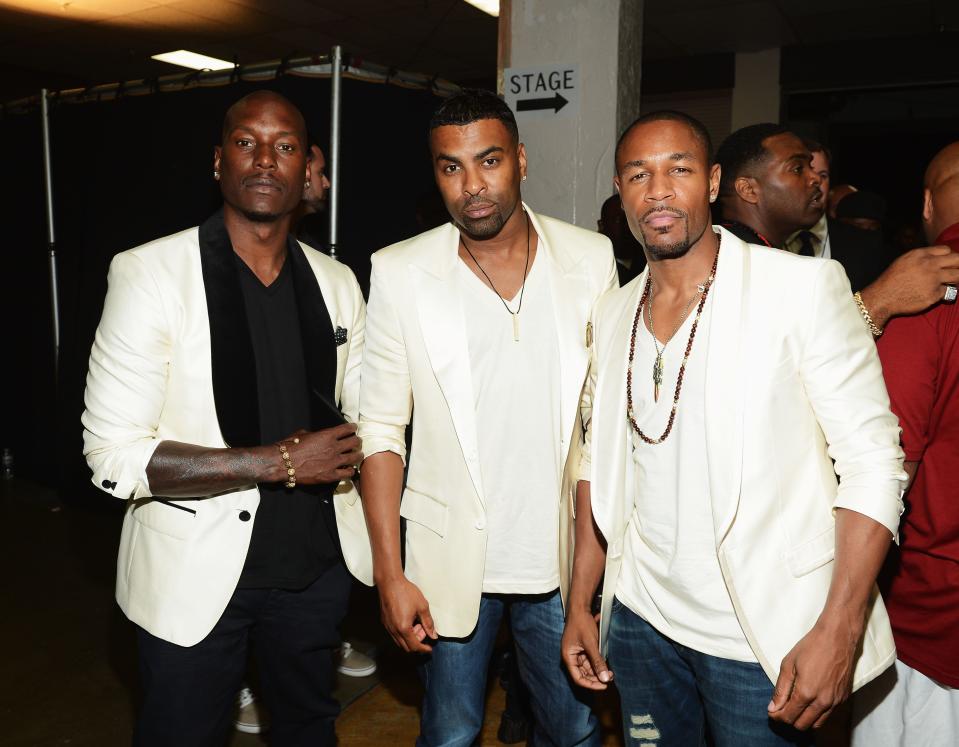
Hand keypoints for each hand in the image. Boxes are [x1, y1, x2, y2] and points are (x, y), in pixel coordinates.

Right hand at [278, 423, 362, 484]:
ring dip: (358, 455)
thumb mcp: (303, 434)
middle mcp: (333, 447)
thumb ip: (316, 434)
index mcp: (327, 435)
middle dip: (357, 441)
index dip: (353, 427)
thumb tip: (318, 436)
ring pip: (355, 457)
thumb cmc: (290, 448)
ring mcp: (334, 462)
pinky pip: (348, 473)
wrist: (283, 463)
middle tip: (357, 442)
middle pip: (355, 442)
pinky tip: (349, 469)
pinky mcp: (331, 475)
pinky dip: (351, 471)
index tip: (354, 428)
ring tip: (358, 455)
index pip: (347, 428)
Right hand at [377, 575, 435, 652]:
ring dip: (410, 638)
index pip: (414, 647)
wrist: (390, 582)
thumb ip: (428, 623)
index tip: (429, 648)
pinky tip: (408, 620)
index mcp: (404, 628)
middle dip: (417, 643)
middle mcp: (394, 630)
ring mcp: (388, 627)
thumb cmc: (406, 592)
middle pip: (406, 647)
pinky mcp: (385, 622)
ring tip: (416, 623)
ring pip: (399, 642)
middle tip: (423, 629)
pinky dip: (403, 633)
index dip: (423, 649)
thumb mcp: (422, 607)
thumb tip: (433, 635)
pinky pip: (394, 634)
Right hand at [561, 607, 612, 689]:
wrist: (580, 608)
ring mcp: (577, 652)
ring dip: (598, 670)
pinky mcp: (582, 648)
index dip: (591, 684)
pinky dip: (598, 662)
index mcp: (568, 657)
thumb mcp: (591, 644)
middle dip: (596, 677)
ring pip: (588, 667)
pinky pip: (590, 659)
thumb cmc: (582, 624)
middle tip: (610, 677)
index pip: (578, 678)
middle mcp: (571, 657)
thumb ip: (597, 661)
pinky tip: (606, 662)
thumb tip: (605, 678)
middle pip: (583, 674)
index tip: (604, 686)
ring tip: (610, 671)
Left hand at [768, 614, 859, 730]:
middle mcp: (823, 701)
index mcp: (806, 692)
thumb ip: (781, 689)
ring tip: (794, 708)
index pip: (789, 716)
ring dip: (803, 720)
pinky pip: (828, 715)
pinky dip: (817, 715)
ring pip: (817, 724)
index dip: (777, 717)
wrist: (837, 637)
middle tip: (781, 710)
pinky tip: (809, 703)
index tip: (772, 712)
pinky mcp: (844, 698)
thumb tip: (773, 708)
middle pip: (802, 725)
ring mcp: (835, 701)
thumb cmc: (811, 647)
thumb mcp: (788, 664)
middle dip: (789, 720)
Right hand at [861, 245, 958, 327]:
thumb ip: (921, 257)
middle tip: (955, 272)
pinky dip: (944, 294)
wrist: (883, 297)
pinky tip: (935, 294)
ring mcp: (933, 280)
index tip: (947, 263)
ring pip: (958, 276)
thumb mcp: (904, 260)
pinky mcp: (934, 295)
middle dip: (958, 265)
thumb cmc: (891, 280)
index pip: (946, 250)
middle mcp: (929, 265)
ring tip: (950, 283)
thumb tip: (937, 259)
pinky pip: (949, 292)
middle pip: (957, 260)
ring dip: (956, 280)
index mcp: (921, 255)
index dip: (948, 257)